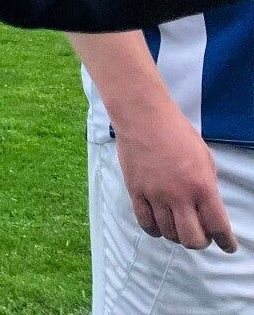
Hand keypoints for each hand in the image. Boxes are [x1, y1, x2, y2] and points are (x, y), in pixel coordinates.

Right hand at [116, 106, 237, 250]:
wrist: (143, 117)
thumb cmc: (178, 133)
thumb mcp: (206, 159)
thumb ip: (208, 186)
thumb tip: (206, 208)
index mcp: (202, 186)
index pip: (218, 227)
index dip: (226, 242)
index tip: (227, 246)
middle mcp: (179, 195)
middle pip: (192, 239)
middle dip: (200, 242)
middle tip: (201, 235)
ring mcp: (155, 195)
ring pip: (168, 233)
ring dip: (177, 235)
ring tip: (179, 225)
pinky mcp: (135, 191)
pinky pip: (145, 223)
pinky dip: (155, 230)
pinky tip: (160, 225)